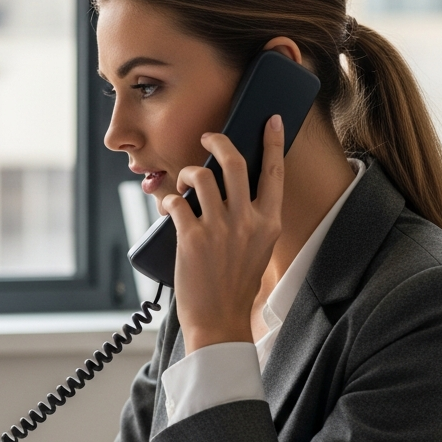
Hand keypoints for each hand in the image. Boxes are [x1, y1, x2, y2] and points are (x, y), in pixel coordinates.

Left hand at [162, 115, 283, 353]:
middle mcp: (247, 221)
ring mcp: (219, 228)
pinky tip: (167, 207)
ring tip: (183, 183)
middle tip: (207, 137)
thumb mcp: (256, 249)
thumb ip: (250, 219)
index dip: (272, 142)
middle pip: (234, 162)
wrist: (219, 321)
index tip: (269, 120)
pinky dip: (168, 199)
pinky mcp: (192, 238)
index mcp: (269, 223)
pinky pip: (176, 202)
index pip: (274, 173)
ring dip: (188, 172)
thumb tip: (230, 189)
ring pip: (202, 175)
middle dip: (218, 141)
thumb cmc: (234, 285)